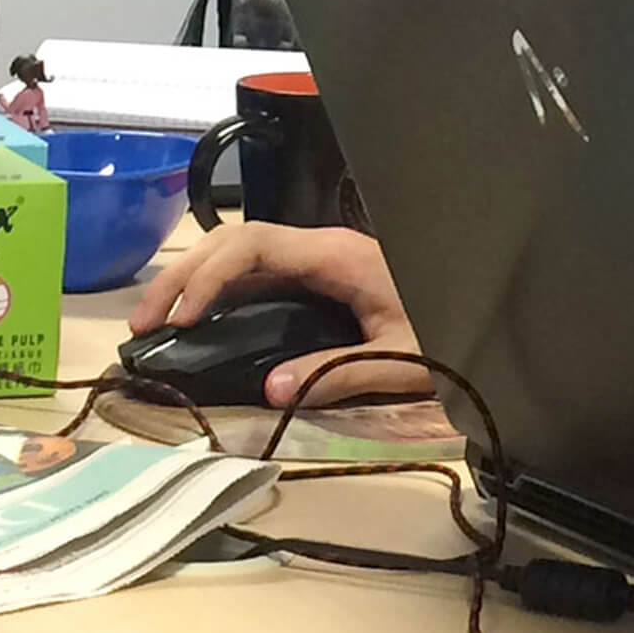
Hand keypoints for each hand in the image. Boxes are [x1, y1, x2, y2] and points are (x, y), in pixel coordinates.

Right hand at [127, 221, 431, 405]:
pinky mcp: (321, 276)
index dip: (209, 275)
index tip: (181, 317)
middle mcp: (323, 247)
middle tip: (142, 323)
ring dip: (195, 280)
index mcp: (338, 255)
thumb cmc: (452, 326)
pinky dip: (220, 290)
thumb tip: (272, 391)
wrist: (491, 309)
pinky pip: (259, 272)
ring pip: (241, 253)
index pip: (253, 244)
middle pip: (235, 241)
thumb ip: (338, 372)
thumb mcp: (402, 358)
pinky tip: (197, 320)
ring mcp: (320, 259)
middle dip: (183, 276)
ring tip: (156, 321)